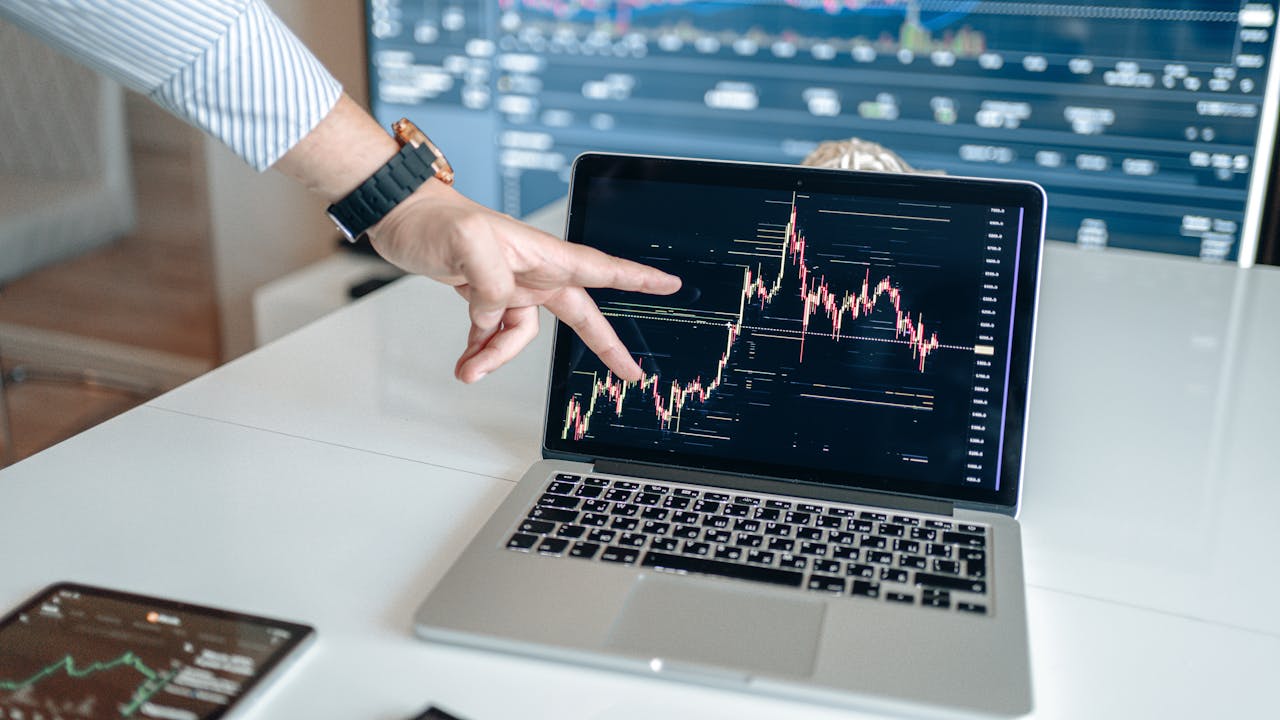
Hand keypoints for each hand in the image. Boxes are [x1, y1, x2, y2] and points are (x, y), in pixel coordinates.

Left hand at [368, 179, 680, 382]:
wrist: (401, 218)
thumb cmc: (436, 218)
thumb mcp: (467, 242)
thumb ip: (491, 281)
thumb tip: (497, 314)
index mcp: (542, 255)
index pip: (600, 268)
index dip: (637, 279)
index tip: (670, 285)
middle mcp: (533, 271)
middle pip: (580, 313)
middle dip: (604, 344)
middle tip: (628, 371)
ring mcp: (511, 285)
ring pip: (521, 335)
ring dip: (496, 356)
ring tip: (468, 369)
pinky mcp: (486, 296)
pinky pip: (494, 334)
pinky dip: (480, 351)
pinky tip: (465, 361)